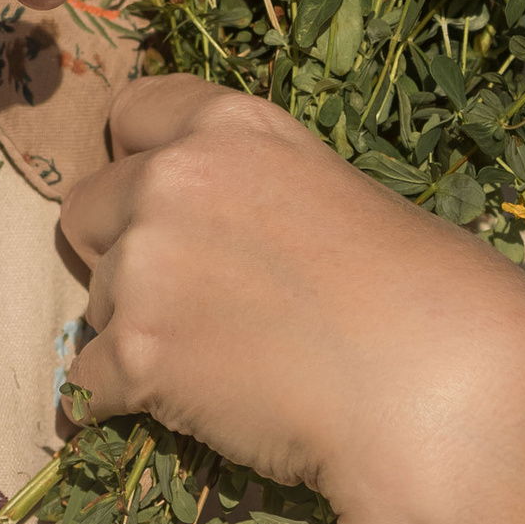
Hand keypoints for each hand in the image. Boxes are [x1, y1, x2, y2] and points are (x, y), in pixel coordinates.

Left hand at [58, 75, 524, 514]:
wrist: (436, 391)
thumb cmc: (425, 298)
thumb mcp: (340, 193)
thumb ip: (258, 189)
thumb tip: (224, 230)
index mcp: (231, 125)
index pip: (132, 112)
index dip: (139, 161)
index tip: (161, 203)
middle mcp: (171, 178)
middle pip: (88, 206)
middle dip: (121, 249)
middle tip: (188, 297)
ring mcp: (145, 265)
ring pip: (95, 299)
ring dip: (135, 329)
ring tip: (218, 365)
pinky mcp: (135, 352)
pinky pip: (88, 380)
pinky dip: (121, 400)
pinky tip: (178, 411)